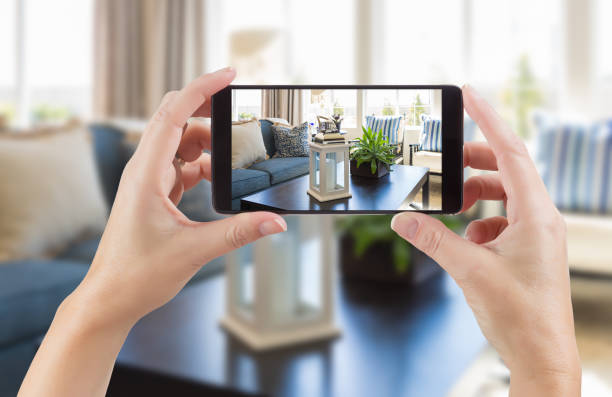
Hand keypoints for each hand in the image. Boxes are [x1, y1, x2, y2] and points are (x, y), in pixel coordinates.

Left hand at [19, 69, 286, 396]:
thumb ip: (238, 232)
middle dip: (207, 110)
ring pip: (179, 143)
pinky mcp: (153, 194)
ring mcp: (147, 181)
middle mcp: (143, 170)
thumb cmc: (136, 275)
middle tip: (239, 111)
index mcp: (146, 174)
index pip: (174, 115)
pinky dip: (201, 166)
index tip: (229, 75)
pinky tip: (217, 179)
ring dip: (207, 144)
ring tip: (233, 157)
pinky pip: (179, 166)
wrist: (110, 298)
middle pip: (175, 120)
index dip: (202, 89)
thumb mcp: (193, 251)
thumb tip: (276, 222)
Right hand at [391, 86, 580, 394]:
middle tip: (446, 162)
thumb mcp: (469, 271)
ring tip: (453, 205)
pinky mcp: (530, 249)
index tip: (469, 95)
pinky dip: (482, 219)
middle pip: (508, 169)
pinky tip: (468, 238)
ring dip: (477, 194)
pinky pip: (504, 219)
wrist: (541, 354)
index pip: (511, 152)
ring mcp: (538, 234)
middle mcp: (542, 219)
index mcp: (536, 214)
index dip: (488, 120)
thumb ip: (433, 239)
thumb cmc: (520, 315)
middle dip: (475, 162)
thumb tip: (402, 220)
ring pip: (505, 195)